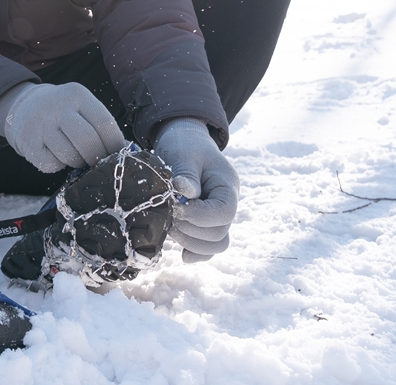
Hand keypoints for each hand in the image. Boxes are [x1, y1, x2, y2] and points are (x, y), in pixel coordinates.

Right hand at [0, 83, 126, 172]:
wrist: (23, 106)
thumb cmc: (62, 111)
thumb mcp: (80, 104)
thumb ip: (98, 124)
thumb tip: (121, 153)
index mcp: (77, 94)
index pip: (104, 122)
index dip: (115, 143)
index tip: (118, 154)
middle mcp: (57, 107)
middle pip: (88, 140)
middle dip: (98, 158)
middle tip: (99, 162)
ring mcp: (40, 125)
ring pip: (70, 155)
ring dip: (78, 162)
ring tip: (76, 155)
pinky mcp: (28, 143)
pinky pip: (52, 165)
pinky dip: (59, 166)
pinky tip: (57, 155)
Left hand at [153, 118, 239, 262]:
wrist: (183, 142)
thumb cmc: (185, 145)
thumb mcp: (184, 153)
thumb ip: (187, 174)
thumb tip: (186, 192)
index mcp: (227, 186)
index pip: (224, 212)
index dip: (200, 216)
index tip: (177, 207)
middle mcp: (226, 205)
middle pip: (219, 233)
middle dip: (190, 228)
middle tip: (169, 214)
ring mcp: (216, 217)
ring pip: (214, 245)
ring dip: (189, 241)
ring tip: (169, 224)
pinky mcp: (203, 225)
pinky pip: (205, 248)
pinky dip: (194, 252)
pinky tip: (181, 253)